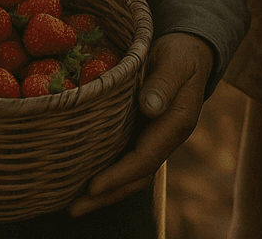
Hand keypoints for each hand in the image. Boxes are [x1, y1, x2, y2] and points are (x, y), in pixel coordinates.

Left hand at [69, 32, 213, 216]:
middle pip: (137, 176)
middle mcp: (165, 139)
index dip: (120, 174)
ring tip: (72, 205)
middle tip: (74, 208)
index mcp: (176, 123)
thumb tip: (150, 108)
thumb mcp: (176, 62)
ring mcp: (153, 139)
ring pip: (130, 173)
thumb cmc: (180, 54)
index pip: (146, 157)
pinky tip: (81, 178)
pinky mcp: (141, 134)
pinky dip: (106, 173)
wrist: (188, 52)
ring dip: (104, 192)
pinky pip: (124, 159)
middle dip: (107, 195)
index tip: (93, 186)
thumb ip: (164, 84)